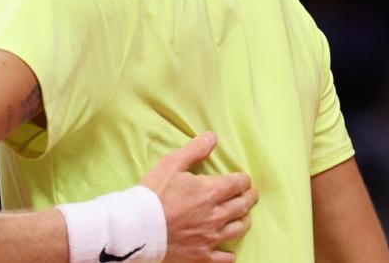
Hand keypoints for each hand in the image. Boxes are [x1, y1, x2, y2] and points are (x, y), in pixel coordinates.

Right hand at [139, 133, 257, 262]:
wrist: (138, 226)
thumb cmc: (153, 193)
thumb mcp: (171, 164)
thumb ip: (194, 150)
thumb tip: (212, 137)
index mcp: (212, 191)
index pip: (238, 184)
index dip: (243, 180)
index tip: (244, 179)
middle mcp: (217, 215)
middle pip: (242, 206)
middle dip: (248, 198)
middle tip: (250, 195)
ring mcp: (211, 237)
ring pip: (238, 229)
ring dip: (243, 221)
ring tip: (243, 217)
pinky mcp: (201, 254)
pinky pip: (223, 258)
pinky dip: (229, 255)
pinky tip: (230, 253)